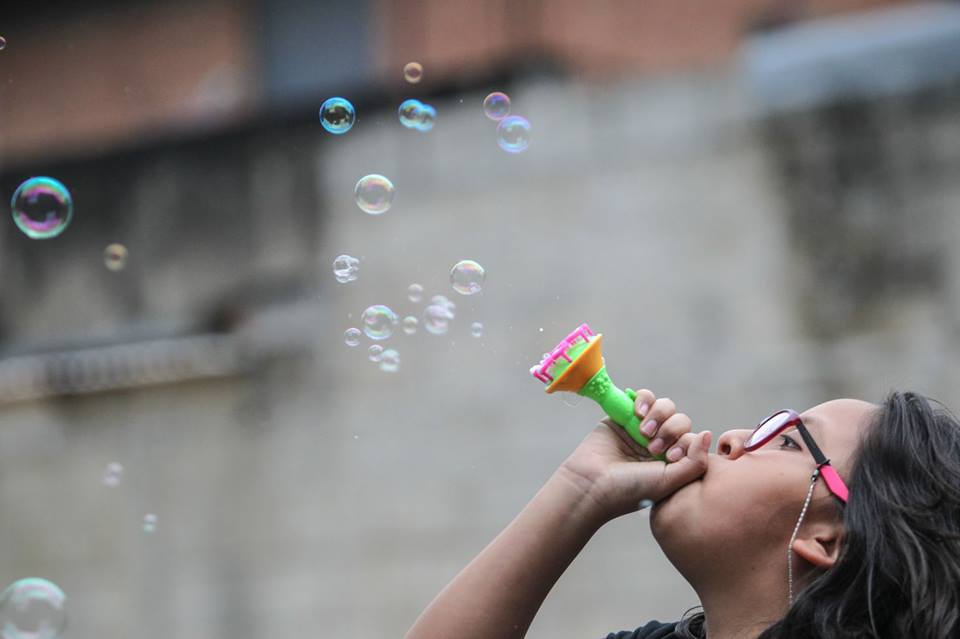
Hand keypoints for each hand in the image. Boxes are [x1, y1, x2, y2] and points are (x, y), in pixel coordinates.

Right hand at [557, 388, 711, 521]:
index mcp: (672, 462)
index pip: (692, 440)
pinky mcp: (623, 415)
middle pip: (680, 421)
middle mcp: (659, 444)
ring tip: (642, 431)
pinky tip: (637, 412)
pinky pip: (643, 397)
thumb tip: (708, 434)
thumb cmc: (630, 489)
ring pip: (665, 406)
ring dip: (658, 414)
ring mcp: (641, 428)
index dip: (685, 442)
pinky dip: (645, 399)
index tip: (668, 457)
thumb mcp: (669, 482)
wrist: (592, 484)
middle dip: (670, 430)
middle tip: (652, 447)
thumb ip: (695, 462)